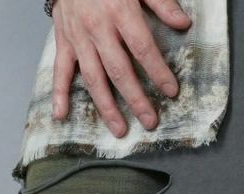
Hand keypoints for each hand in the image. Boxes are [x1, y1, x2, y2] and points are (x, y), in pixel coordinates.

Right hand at [50, 0, 192, 137]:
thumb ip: (160, 2)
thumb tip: (183, 23)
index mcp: (120, 11)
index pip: (142, 47)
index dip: (158, 71)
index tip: (171, 91)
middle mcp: (98, 28)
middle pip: (119, 70)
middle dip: (136, 99)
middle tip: (150, 121)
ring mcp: (78, 37)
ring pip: (93, 78)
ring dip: (106, 107)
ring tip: (120, 130)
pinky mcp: (63, 41)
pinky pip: (59, 70)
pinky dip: (59, 94)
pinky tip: (62, 115)